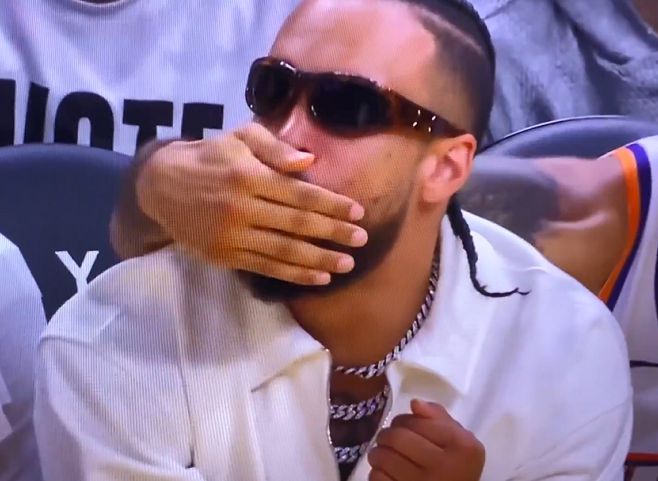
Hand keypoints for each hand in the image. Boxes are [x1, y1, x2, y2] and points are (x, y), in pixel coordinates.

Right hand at [136, 123, 367, 284]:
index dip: (332, 205)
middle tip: (362, 239)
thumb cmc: (211, 157)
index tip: (358, 212)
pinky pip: (266, 268)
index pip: (300, 194)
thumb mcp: (239, 137)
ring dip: (320, 260)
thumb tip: (310, 162)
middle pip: (297, 225)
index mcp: (248, 176)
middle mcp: (241, 208)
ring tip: (347, 264)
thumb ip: (274, 147)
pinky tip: (318, 278)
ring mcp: (232, 236)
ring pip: (284, 252)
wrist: (162, 186)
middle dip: (334, 233)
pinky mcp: (224, 255)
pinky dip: (294, 275)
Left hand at [368, 399, 484, 480]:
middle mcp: (444, 467)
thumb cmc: (456, 466)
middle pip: (397, 437)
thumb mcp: (459, 440)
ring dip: (377, 452)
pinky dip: (377, 472)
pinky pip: (378, 477)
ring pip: (383, 457)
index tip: (402, 426)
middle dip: (386, 435)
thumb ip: (439, 418)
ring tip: (383, 454)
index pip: (417, 422)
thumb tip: (415, 403)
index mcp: (461, 447)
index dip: (403, 420)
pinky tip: (386, 472)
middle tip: (387, 438)